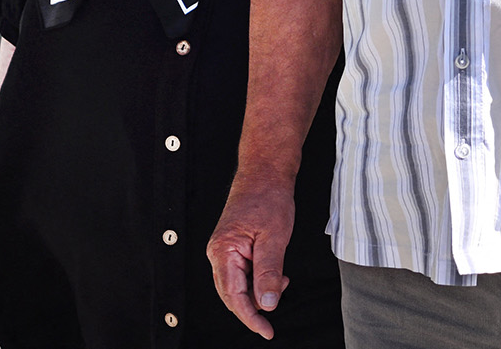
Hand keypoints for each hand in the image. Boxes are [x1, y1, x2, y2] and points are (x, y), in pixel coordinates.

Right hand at [208, 174, 296, 339]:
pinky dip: (260, 278)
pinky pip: (243, 272)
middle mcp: (218, 252)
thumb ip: (269, 273)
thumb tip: (267, 304)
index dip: (250, 317)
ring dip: (260, 290)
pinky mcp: (233, 246)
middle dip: (255, 305)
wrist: (265, 172)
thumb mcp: (274, 238)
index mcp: (223, 251)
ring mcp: (224, 249)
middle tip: (276, 310)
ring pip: (239, 285)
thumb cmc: (269, 197)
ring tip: (282, 280)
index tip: (266, 330)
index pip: (233, 296)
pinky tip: (276, 273)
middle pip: (232, 294)